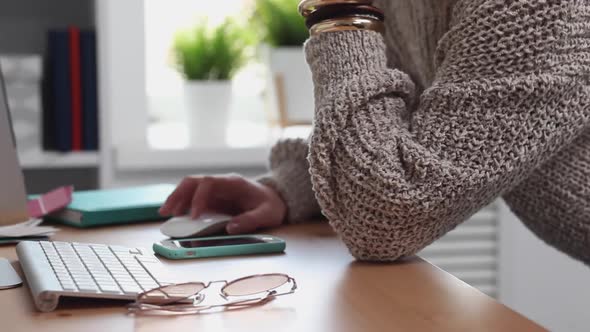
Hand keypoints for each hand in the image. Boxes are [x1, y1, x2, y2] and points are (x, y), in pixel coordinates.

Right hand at [159, 174, 286, 234]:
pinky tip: (174, 215)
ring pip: (189, 188)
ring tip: (164, 214)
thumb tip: (230, 229)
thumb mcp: (268, 214)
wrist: (276, 199)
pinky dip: (182, 205)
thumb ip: (251, 220)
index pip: (209, 183)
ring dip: (176, 199)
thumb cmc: (272, 205)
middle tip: (165, 211)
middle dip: (177, 195)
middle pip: (193, 181)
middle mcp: (221, 184)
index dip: (198, 198)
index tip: (193, 216)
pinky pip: (193, 199)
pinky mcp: (213, 200)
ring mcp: (216, 191)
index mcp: (233, 183)